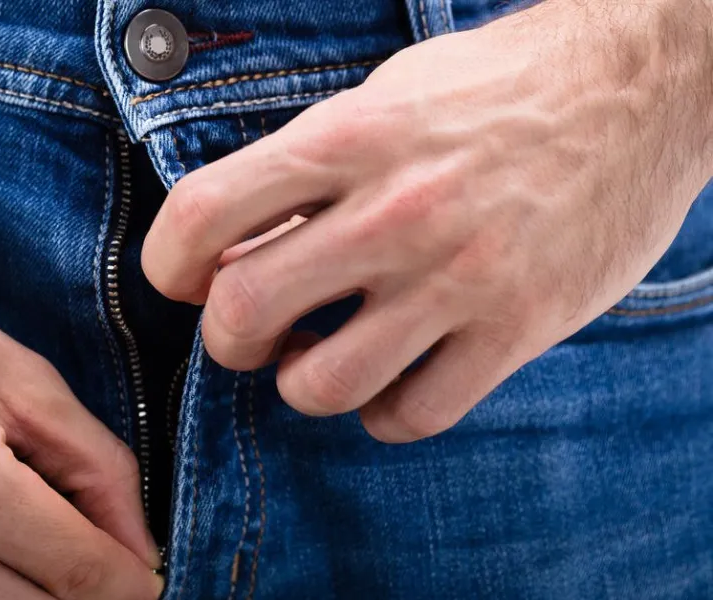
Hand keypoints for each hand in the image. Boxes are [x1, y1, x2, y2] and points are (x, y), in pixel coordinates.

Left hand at [142, 0, 712, 441]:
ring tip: (321, 355)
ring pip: (320, 385)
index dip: (169, 265)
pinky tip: (390, 380)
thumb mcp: (382, 98)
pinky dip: (383, 413)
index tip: (188, 280)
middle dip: (228, 339)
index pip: (200, 216)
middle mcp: (393, 211)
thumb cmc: (496, 87)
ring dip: (301, 384)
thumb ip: (304, 171)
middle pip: (241, 314)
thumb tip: (232, 245)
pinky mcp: (517, 327)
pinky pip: (412, 415)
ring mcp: (457, 276)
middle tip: (254, 329)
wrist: (642, 85)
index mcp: (346, 139)